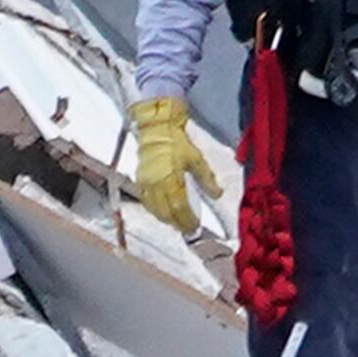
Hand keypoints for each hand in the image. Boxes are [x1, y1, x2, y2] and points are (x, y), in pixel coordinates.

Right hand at [130, 94, 222, 234]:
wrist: (155, 128)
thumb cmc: (175, 141)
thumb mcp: (196, 159)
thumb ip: (207, 178)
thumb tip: (217, 194)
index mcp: (171, 180)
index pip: (179, 208)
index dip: (187, 220)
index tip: (195, 226)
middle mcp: (156, 185)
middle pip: (166, 212)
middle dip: (177, 223)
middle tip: (187, 228)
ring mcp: (146, 183)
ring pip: (154, 209)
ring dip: (165, 218)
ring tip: (176, 222)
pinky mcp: (140, 180)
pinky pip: (145, 200)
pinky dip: (154, 209)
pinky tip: (161, 211)